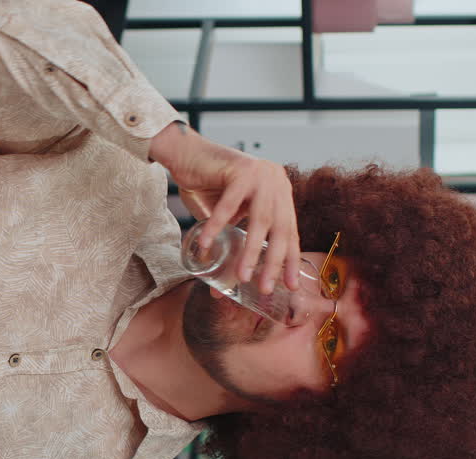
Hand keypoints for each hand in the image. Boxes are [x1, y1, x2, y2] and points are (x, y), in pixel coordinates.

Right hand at [150, 122, 300, 292]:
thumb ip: (236, 234)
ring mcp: (262, 173)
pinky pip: (229, 205)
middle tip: (265, 288)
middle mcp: (277, 181)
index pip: (290, 231)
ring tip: (242, 276)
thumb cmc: (205, 185)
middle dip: (274, 263)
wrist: (185, 152)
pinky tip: (207, 245)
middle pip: (281, 228)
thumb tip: (232, 279)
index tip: (290, 286)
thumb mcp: (230, 213)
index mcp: (279, 191)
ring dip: (251, 251)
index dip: (290, 260)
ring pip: (261, 220)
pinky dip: (216, 227)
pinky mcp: (242, 169)